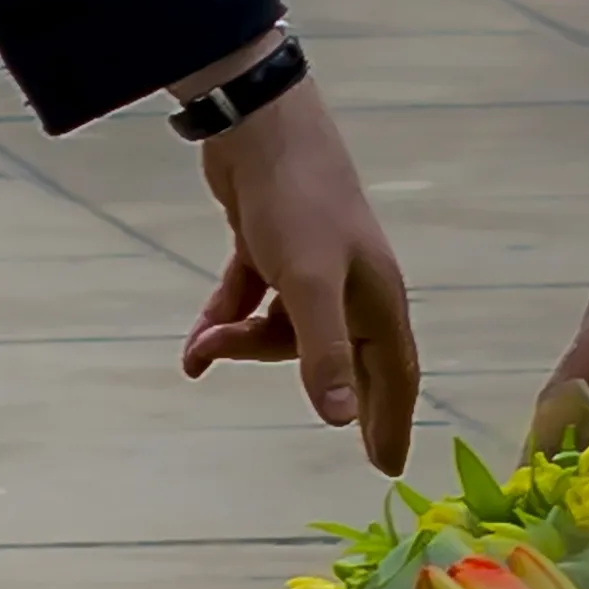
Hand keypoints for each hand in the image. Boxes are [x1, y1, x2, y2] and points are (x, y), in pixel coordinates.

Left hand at [174, 50, 418, 476]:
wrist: (255, 121)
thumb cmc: (298, 202)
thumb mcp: (310, 284)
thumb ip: (324, 354)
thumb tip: (340, 421)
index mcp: (375, 301)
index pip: (394, 376)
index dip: (393, 422)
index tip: (390, 466)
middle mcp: (351, 291)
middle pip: (348, 363)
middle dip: (336, 399)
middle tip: (353, 448)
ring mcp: (312, 271)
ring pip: (285, 334)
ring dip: (243, 346)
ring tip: (202, 351)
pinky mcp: (271, 252)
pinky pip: (251, 305)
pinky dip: (224, 323)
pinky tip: (194, 349)